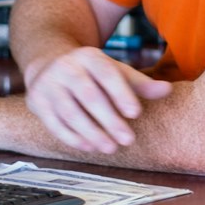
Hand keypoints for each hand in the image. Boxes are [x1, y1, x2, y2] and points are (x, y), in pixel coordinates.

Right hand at [23, 47, 171, 154]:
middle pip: (89, 96)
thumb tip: (167, 90)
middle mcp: (66, 68)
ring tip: (111, 147)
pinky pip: (54, 124)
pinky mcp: (37, 102)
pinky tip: (90, 147)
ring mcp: (48, 85)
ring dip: (92, 132)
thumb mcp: (114, 71)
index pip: (107, 74)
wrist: (48, 63)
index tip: (136, 113)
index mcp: (89, 56)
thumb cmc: (90, 71)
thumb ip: (140, 83)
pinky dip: (72, 137)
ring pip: (70, 112)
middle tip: (128, 140)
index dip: (121, 94)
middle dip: (109, 120)